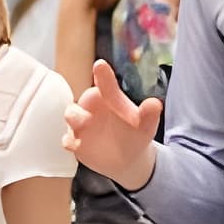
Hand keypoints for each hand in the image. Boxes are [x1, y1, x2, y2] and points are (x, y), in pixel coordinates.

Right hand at [62, 61, 161, 189]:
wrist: (125, 159)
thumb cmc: (133, 133)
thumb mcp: (144, 125)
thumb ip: (148, 114)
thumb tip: (155, 104)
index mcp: (107, 97)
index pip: (105, 83)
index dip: (103, 75)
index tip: (100, 65)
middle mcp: (91, 107)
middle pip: (83, 99)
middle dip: (86, 102)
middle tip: (93, 102)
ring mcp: (80, 124)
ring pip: (71, 116)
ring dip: (75, 119)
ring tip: (83, 123)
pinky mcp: (75, 142)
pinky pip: (68, 140)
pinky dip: (71, 141)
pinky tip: (76, 145)